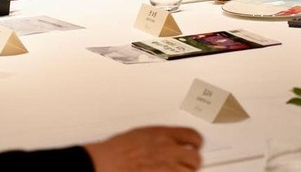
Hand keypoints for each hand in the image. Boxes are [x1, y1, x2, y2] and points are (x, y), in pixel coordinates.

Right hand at [84, 126, 202, 170]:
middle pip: (195, 157)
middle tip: (190, 163)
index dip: (197, 142)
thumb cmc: (116, 150)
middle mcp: (168, 150)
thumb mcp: (141, 133)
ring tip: (181, 171)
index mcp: (164, 135)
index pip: (193, 136)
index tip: (196, 145)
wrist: (104, 162)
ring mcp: (165, 168)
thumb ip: (159, 138)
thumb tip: (167, 141)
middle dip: (193, 161)